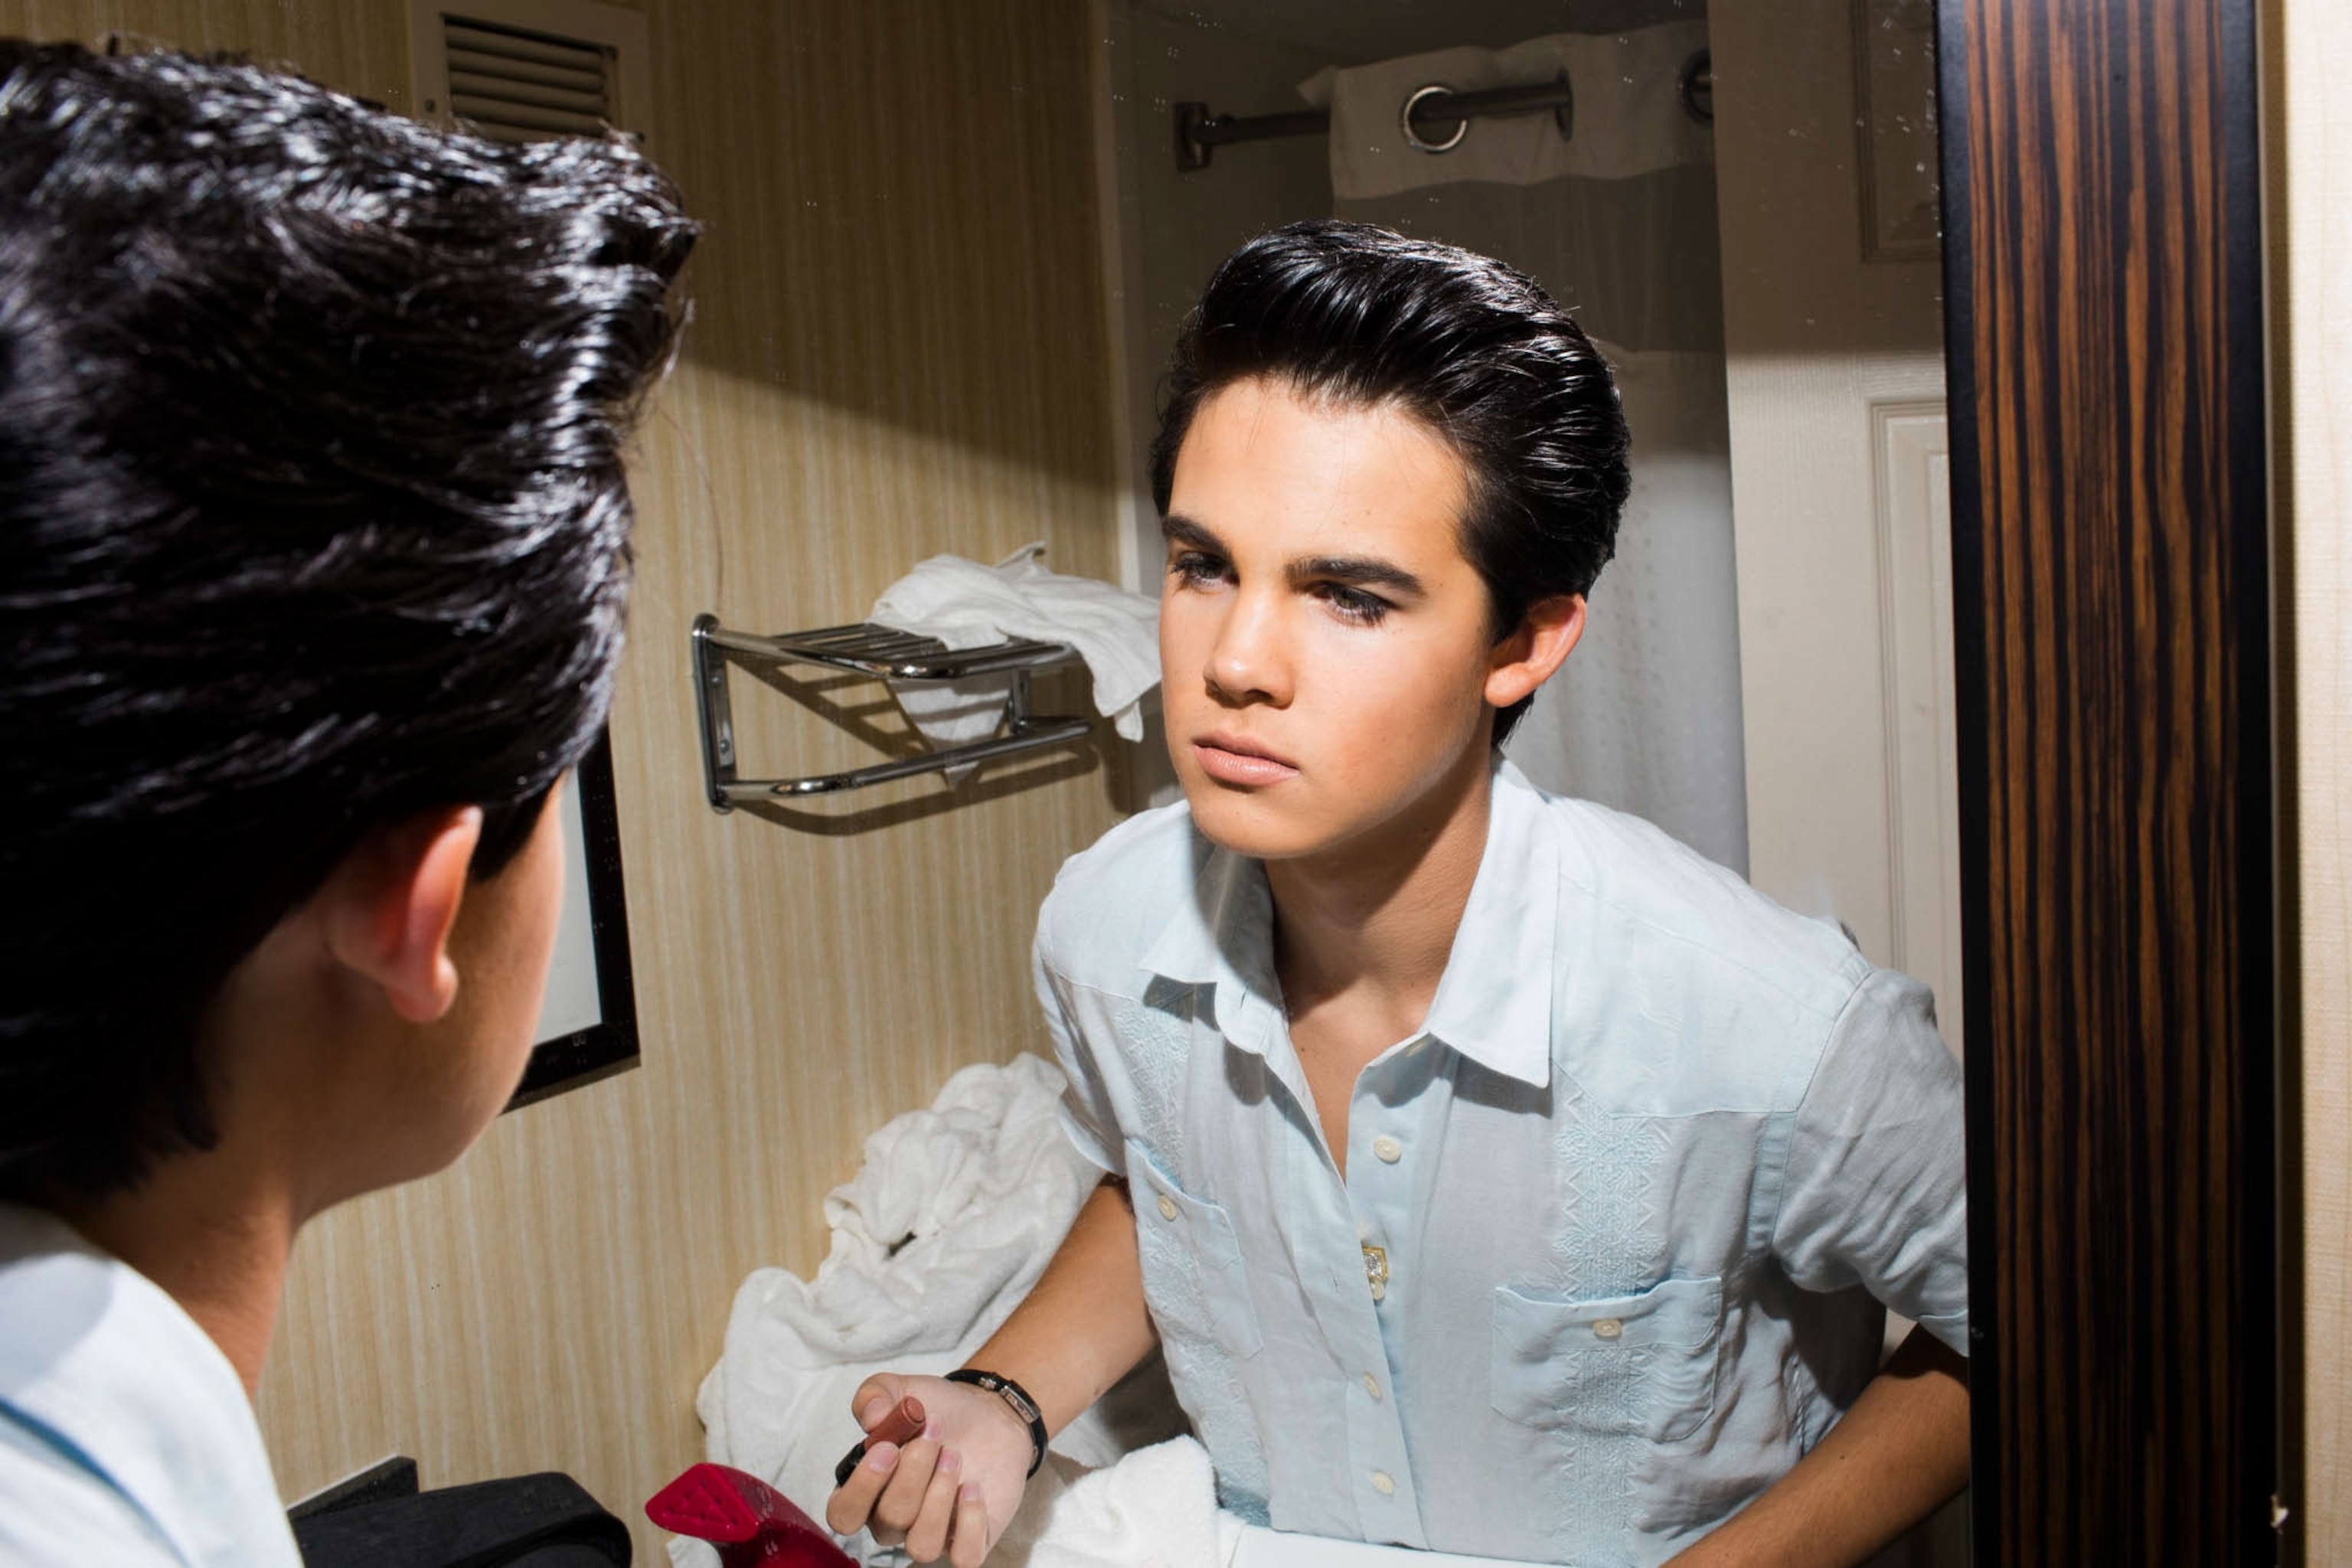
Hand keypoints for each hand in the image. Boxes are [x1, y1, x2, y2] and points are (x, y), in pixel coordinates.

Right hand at [824, 1372, 1034, 1566]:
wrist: (990, 1412)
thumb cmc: (938, 1409)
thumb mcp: (902, 1390)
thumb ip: (874, 1396)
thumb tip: (873, 1418)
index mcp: (869, 1489)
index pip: (843, 1514)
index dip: (861, 1489)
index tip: (888, 1448)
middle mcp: (894, 1519)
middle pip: (888, 1521)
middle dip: (913, 1473)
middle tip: (933, 1433)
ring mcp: (933, 1533)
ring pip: (922, 1545)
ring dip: (939, 1498)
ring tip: (954, 1456)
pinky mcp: (970, 1539)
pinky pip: (965, 1557)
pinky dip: (970, 1523)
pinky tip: (974, 1488)